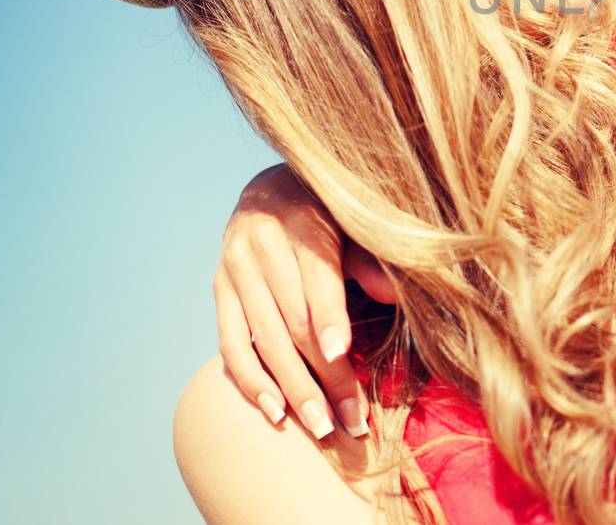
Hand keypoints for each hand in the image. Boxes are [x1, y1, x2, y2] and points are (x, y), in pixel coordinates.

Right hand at [213, 163, 397, 439]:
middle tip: (350, 419)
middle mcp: (261, 244)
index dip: (329, 318)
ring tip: (320, 427)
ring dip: (292, 389)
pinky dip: (251, 381)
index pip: (317, 278)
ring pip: (264, 339)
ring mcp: (234, 269)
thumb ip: (370, 258)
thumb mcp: (354, 221)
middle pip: (293, 320)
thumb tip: (396, 295)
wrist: (271, 187)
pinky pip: (231, 344)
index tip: (341, 354)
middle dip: (324, 374)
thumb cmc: (330, 209)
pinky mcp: (219, 290)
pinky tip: (275, 412)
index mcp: (302, 221)